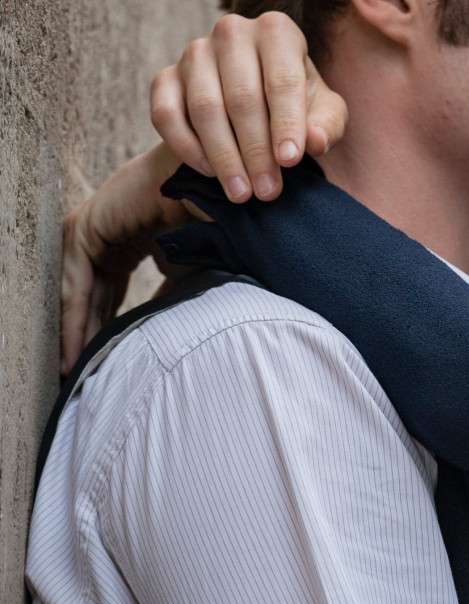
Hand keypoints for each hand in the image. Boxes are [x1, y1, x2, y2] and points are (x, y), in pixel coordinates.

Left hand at [60, 145, 201, 373]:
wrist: (216, 185)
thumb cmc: (216, 221)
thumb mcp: (194, 272)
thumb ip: (176, 299)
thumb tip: (168, 335)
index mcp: (130, 242)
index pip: (112, 294)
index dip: (112, 330)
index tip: (114, 364)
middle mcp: (106, 237)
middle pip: (91, 298)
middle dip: (89, 338)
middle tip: (87, 377)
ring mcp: (91, 231)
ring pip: (78, 294)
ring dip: (76, 336)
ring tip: (76, 374)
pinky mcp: (82, 229)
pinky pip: (74, 285)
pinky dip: (73, 320)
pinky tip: (76, 352)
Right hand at [151, 11, 346, 202]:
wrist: (253, 103)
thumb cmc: (296, 103)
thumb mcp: (323, 111)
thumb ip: (326, 124)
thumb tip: (314, 141)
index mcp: (277, 32)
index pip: (282, 81)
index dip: (286, 124)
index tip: (290, 162)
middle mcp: (233, 33)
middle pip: (242, 98)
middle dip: (256, 151)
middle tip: (268, 190)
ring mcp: (194, 53)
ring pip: (204, 109)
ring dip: (224, 156)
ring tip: (242, 192)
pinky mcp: (165, 77)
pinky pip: (166, 115)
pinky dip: (187, 147)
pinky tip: (210, 172)